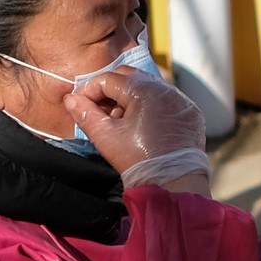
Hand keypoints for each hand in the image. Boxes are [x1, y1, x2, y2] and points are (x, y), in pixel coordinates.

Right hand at [71, 67, 207, 185]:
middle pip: (129, 77)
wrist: (172, 184)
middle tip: (99, 110)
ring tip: (120, 121)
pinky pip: (166, 100)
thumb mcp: (105, 136)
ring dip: (130, 97)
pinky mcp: (189, 113)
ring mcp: (180, 100)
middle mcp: (165, 89)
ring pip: (149, 87)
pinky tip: (142, 126)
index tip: (81, 104)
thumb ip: (85, 114)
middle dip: (110, 90)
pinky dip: (151, 106)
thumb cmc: (138, 160)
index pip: (108, 79)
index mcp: (144, 90)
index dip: (89, 90)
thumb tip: (71, 99)